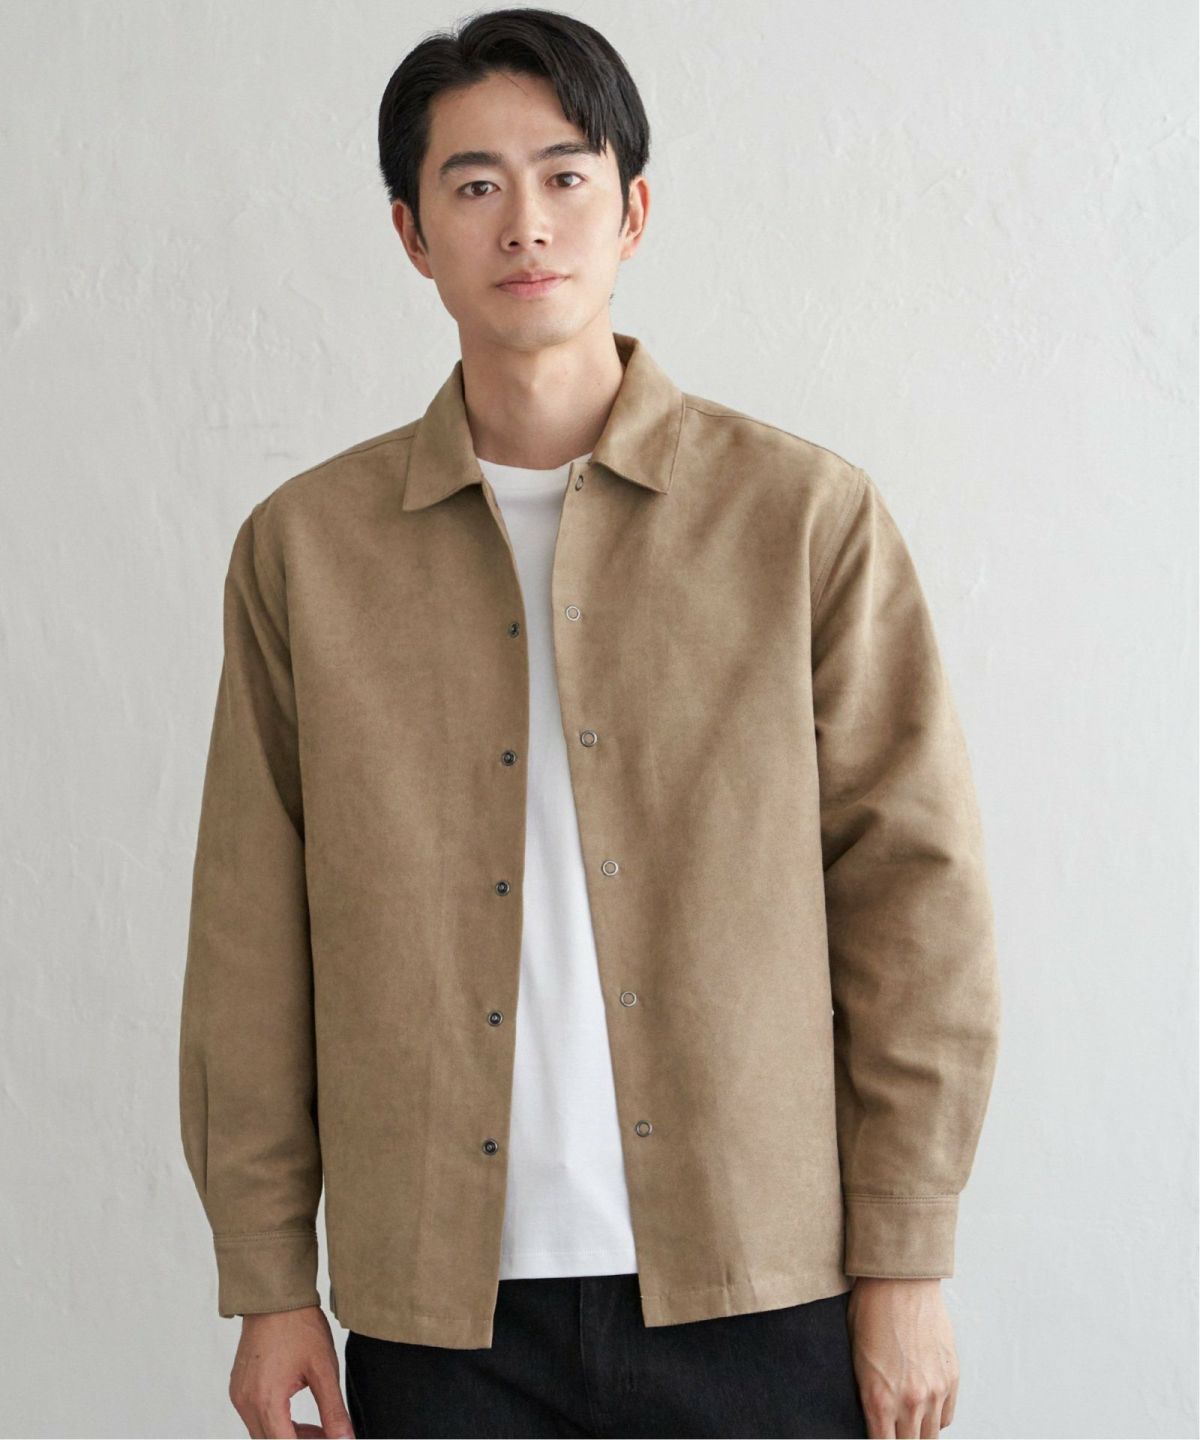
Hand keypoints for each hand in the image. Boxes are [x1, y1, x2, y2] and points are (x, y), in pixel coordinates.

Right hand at [228, 1305, 353, 1438]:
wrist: (275, 1298)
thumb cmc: (299, 1327)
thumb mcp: (324, 1368)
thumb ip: (333, 1410)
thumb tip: (344, 1439)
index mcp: (266, 1400)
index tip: (327, 1439)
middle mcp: (247, 1402)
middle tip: (327, 1435)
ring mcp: (239, 1395)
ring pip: (262, 1433)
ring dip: (288, 1436)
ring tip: (319, 1429)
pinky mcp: (239, 1388)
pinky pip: (256, 1418)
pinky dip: (276, 1423)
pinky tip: (297, 1417)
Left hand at [845, 1278, 957, 1437]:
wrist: (900, 1279)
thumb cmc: (871, 1309)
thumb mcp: (855, 1356)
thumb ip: (867, 1393)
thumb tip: (873, 1414)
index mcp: (879, 1399)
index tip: (879, 1436)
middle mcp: (910, 1401)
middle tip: (894, 1429)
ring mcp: (934, 1391)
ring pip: (931, 1435)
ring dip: (919, 1432)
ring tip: (910, 1424)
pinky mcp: (951, 1376)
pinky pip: (946, 1415)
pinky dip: (936, 1417)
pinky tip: (926, 1409)